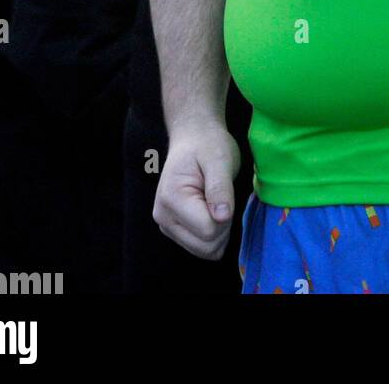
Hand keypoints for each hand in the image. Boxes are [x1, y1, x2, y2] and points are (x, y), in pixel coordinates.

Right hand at [153, 118, 240, 259]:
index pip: (208, 230)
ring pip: (204, 250)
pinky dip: (213, 234)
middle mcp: (163, 217)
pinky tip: (211, 210)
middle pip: (206, 246)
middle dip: (223, 226)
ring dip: (219, 231)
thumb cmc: (208, 144)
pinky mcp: (173, 229)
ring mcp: (166, 225)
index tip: (224, 192)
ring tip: (216, 202)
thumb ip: (220, 188)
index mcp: (171, 198)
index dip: (226, 215)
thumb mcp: (219, 159)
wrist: (193, 138)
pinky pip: (201, 247)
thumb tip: (222, 217)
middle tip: (222, 197)